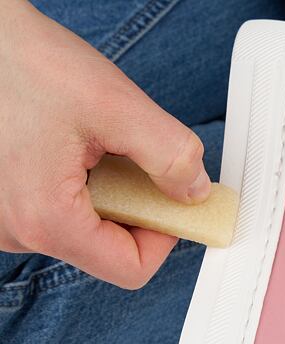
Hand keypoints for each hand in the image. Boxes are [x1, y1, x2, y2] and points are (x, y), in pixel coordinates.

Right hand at [0, 0, 210, 288]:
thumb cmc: (21, 61)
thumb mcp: (114, 105)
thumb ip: (169, 153)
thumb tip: (195, 190)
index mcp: (46, 219)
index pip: (131, 269)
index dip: (165, 237)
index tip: (175, 202)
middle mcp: (20, 231)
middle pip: (111, 249)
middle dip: (139, 209)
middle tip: (139, 163)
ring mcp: (10, 219)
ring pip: (89, 230)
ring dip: (113, 194)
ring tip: (101, 147)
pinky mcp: (10, 202)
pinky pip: (65, 212)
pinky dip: (88, 187)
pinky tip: (80, 149)